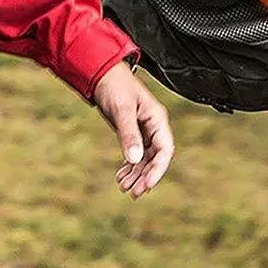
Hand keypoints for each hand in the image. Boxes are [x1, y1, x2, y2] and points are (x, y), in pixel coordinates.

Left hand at [92, 61, 174, 197]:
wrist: (102, 74)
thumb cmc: (116, 86)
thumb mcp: (122, 109)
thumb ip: (128, 134)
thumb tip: (134, 159)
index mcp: (157, 118)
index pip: (165, 149)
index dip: (158, 169)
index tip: (147, 185)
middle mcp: (153, 126)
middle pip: (156, 158)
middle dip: (146, 176)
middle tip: (133, 193)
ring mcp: (143, 130)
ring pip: (145, 159)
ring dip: (136, 174)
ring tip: (123, 188)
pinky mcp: (132, 132)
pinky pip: (136, 155)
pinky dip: (130, 167)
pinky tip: (121, 176)